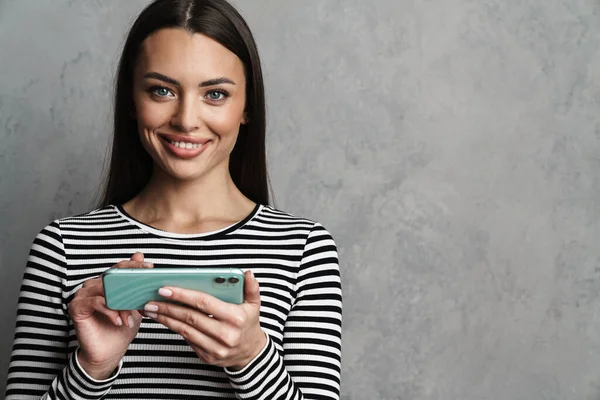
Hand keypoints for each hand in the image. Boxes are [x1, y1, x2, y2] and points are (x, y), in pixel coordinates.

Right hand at [68, 252, 152, 378]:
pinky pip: (96, 302)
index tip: (150, 267)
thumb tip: (140, 255)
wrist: (109, 352)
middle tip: (144, 291)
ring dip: (122, 304)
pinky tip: (119, 321)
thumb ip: (137, 284)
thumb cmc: (121, 328)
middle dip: (131, 285)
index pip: (120, 267)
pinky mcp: (77, 307)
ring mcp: (84, 295)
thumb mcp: (135, 305)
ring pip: (106, 290)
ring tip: (131, 318)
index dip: (135, 265)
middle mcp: (93, 285)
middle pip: (113, 277)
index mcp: (106, 282)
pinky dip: (110, 311)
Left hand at [144, 270, 266, 369]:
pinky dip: (174, 329)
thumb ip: (252, 288)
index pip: (204, 303)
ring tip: (152, 310)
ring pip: (185, 330)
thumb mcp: (254, 305)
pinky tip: (165, 320)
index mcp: (235, 317)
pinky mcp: (207, 357)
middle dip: (168, 307)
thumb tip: (248, 273)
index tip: (165, 289)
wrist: (251, 353)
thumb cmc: (249, 324)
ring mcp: (215, 348)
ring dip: (166, 319)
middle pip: (190, 317)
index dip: (183, 295)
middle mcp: (225, 334)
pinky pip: (187, 340)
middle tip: (151, 300)